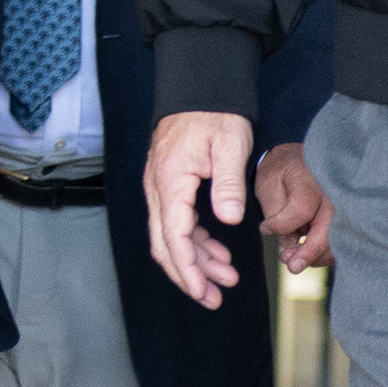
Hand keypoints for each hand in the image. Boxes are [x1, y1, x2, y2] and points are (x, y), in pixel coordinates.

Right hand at [142, 110, 250, 306]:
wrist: (199, 87)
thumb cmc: (215, 112)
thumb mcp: (229, 145)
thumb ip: (227, 183)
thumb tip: (228, 220)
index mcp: (170, 181)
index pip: (175, 236)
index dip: (188, 269)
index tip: (204, 293)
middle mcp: (158, 188)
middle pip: (165, 244)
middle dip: (189, 275)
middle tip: (215, 299)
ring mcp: (160, 188)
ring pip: (170, 237)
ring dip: (196, 261)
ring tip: (227, 278)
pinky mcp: (169, 186)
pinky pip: (177, 223)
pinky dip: (196, 242)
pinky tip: (218, 252)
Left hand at [256, 142, 332, 271]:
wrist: (297, 158)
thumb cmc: (280, 171)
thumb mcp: (269, 183)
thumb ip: (276, 212)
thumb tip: (289, 243)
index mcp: (311, 178)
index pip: (301, 209)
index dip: (281, 225)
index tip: (264, 228)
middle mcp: (334, 191)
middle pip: (330, 227)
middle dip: (310, 252)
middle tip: (291, 265)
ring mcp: (345, 203)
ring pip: (340, 238)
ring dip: (319, 256)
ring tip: (294, 261)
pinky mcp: (347, 215)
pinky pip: (344, 239)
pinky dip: (327, 252)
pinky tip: (308, 256)